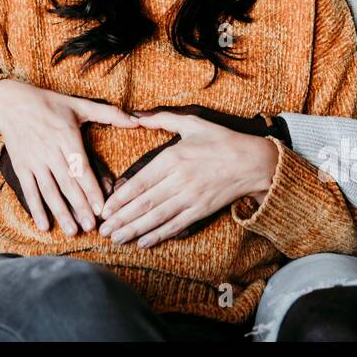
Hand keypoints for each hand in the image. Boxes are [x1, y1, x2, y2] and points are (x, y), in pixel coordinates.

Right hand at [0, 79, 139, 235]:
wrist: (10, 103)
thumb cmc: (48, 104)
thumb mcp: (78, 105)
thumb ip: (109, 114)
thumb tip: (136, 120)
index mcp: (67, 137)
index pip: (81, 168)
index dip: (91, 189)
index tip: (101, 208)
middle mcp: (50, 151)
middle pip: (67, 183)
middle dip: (79, 207)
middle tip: (91, 227)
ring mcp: (34, 161)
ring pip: (49, 190)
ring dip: (60, 212)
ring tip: (72, 230)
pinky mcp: (21, 167)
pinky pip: (29, 190)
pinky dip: (36, 208)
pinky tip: (44, 225)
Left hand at [97, 110, 277, 247]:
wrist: (254, 162)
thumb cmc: (222, 140)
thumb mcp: (193, 123)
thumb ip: (162, 119)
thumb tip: (136, 115)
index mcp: (173, 157)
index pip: (141, 182)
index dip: (121, 198)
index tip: (105, 209)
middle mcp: (180, 179)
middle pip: (144, 203)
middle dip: (121, 219)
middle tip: (103, 230)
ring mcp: (191, 197)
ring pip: (157, 217)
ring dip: (134, 230)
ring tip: (116, 238)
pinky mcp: (202, 210)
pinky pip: (176, 225)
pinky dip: (158, 234)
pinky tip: (143, 242)